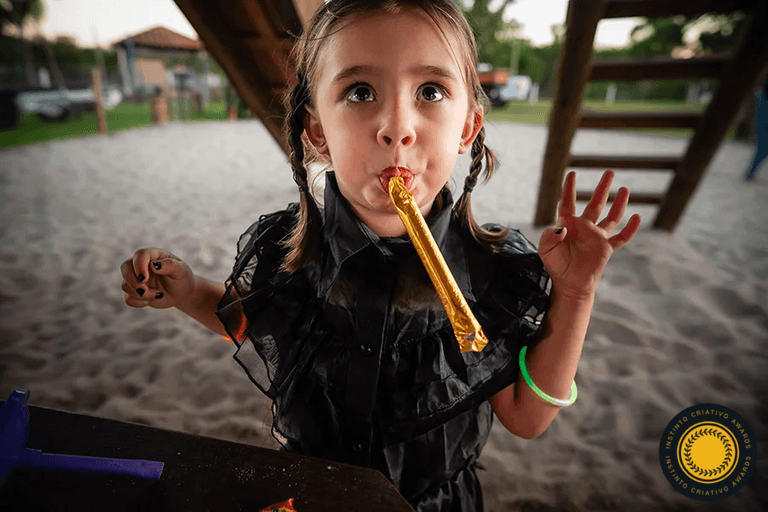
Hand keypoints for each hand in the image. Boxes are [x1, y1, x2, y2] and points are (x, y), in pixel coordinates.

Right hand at [120, 248, 194, 308]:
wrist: (181, 293)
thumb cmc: (182, 278)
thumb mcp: (181, 270)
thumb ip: (170, 265)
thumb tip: (153, 265)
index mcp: (153, 255)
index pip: (140, 255)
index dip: (139, 266)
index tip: (144, 278)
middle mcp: (141, 265)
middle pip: (125, 267)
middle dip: (132, 281)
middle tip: (144, 290)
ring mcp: (135, 278)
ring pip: (125, 285)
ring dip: (142, 294)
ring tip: (158, 294)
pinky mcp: (134, 291)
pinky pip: (128, 299)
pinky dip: (140, 302)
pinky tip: (153, 299)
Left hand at [538, 170, 640, 298]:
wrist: (569, 285)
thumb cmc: (556, 266)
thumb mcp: (545, 250)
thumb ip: (548, 237)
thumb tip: (561, 229)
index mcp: (568, 225)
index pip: (568, 202)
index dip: (569, 188)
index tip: (572, 173)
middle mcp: (584, 228)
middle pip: (595, 204)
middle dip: (603, 188)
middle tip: (610, 171)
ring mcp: (597, 237)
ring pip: (611, 217)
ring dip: (618, 204)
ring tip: (625, 189)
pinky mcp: (606, 249)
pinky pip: (621, 237)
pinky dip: (630, 229)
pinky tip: (637, 217)